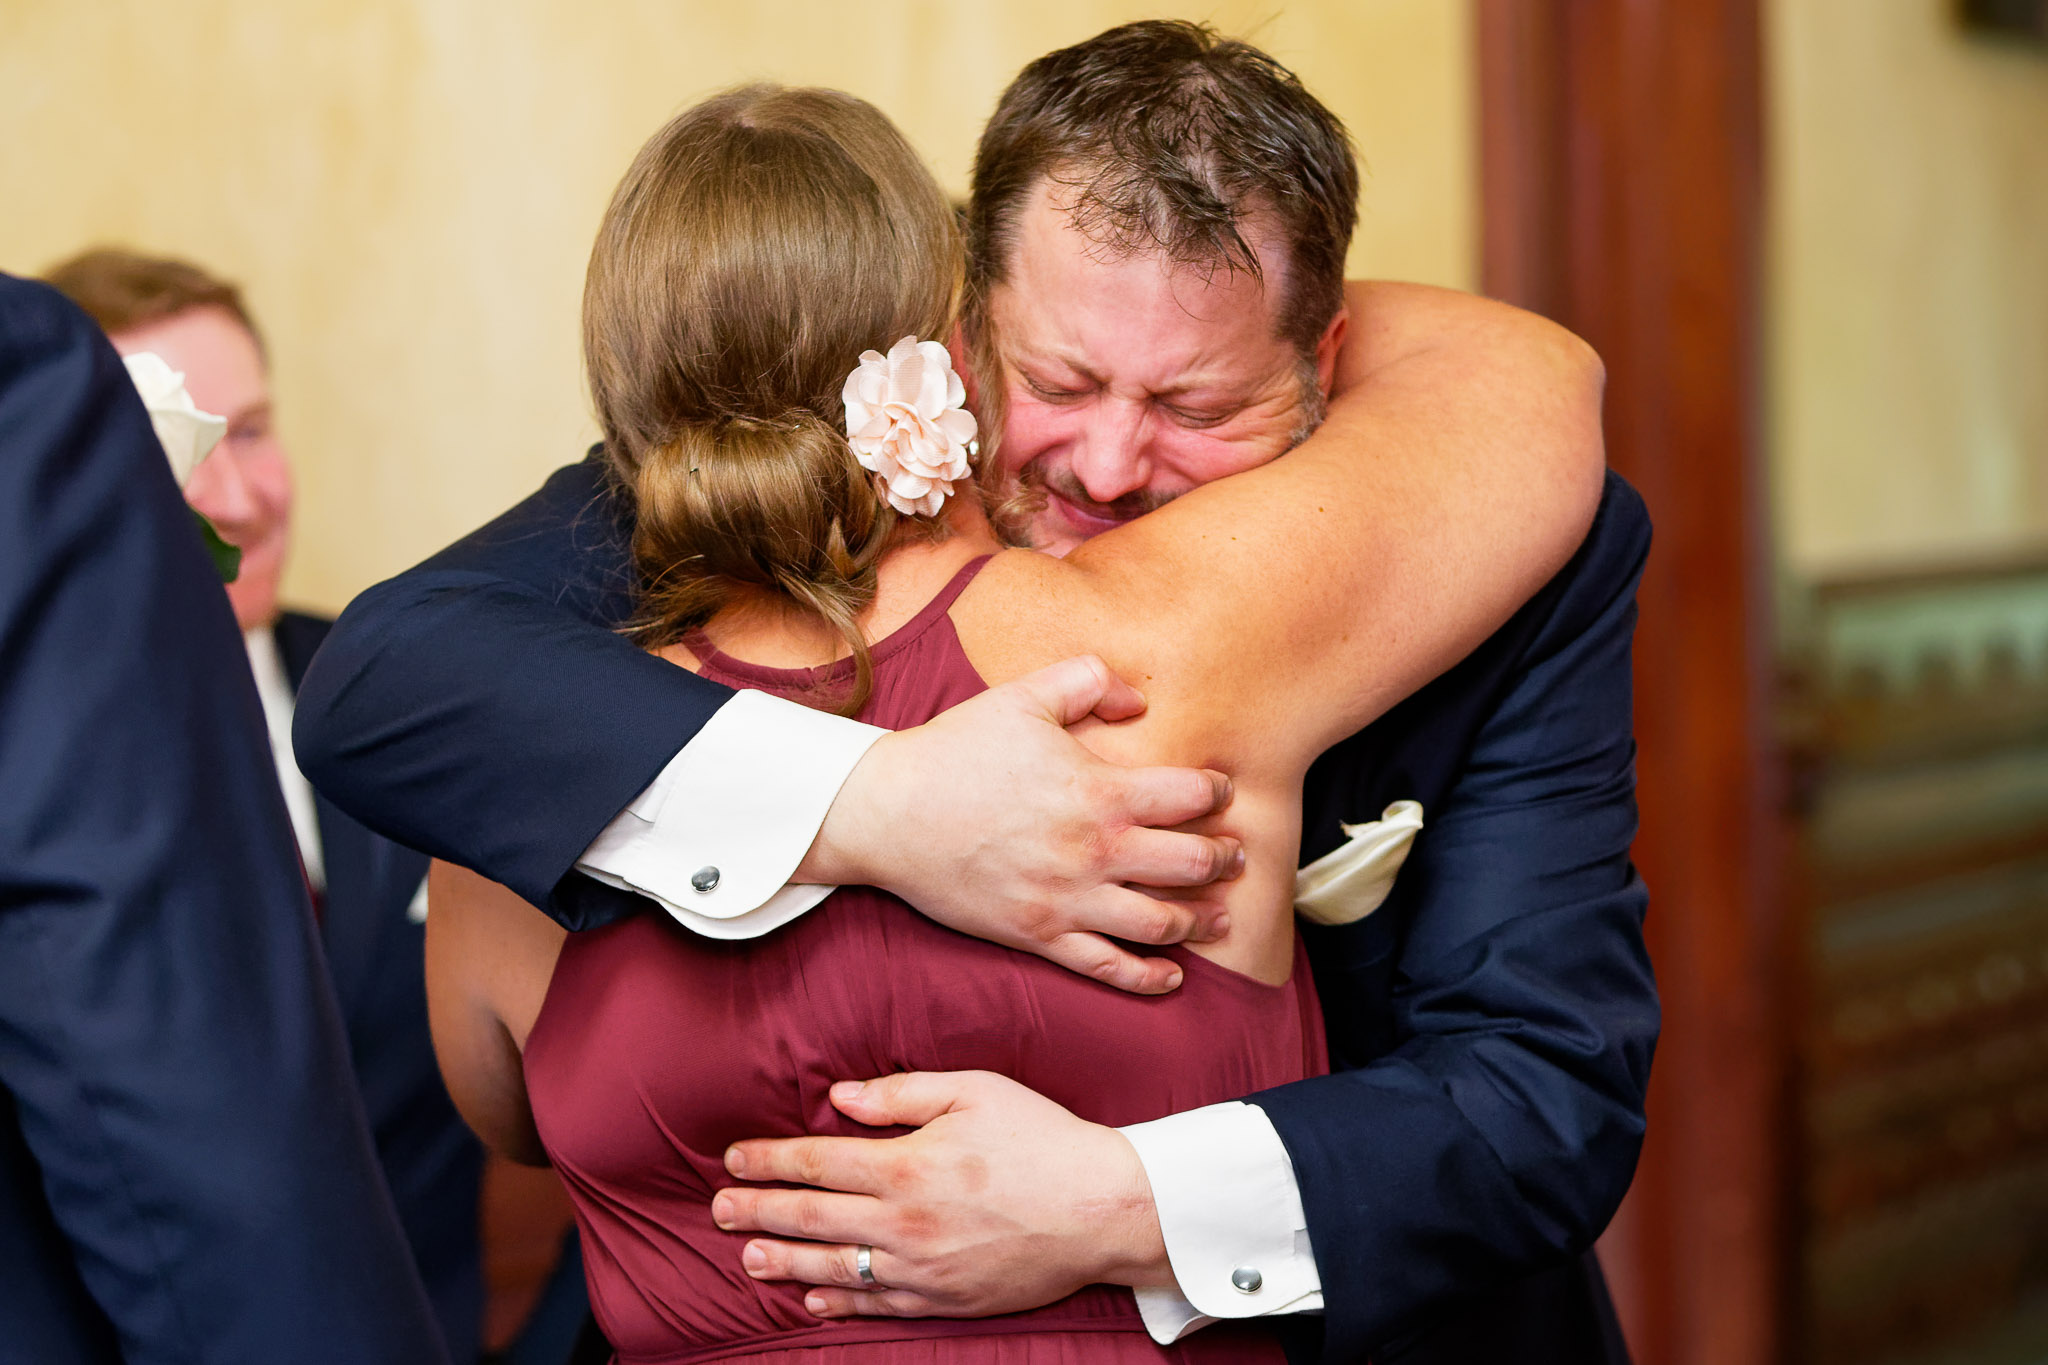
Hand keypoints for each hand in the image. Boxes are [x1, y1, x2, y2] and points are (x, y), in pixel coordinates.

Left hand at [713, 1071, 1171, 1318]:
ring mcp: (922, 1267)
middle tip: (719, 1208)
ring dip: (783, 1260)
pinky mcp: (944, 1299)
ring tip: (747, 1255)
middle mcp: (905, 1221)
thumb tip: (840, 1098)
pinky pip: (877, 1304)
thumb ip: (902, 1094)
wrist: (1103, 1208)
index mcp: (908, 1164)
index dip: (769, 1161)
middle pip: (812, 1217)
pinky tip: (811, 1296)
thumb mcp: (976, 1091)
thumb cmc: (1043, 1139)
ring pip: (834, 1266)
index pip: (818, 1162)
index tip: (735, 1158)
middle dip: (758, 1211)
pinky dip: (838, 1302)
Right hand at [801, 656, 1240, 994]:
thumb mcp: (1022, 696)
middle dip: (1224, 859)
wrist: (887, 812)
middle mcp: (1094, 852)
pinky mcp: (1039, 935)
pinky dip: (1149, 976)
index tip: (1221, 791)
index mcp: (1098, 791)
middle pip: (1191, 864)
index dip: (1216, 791)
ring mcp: (1069, 900)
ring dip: (1200, 919)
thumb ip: (1089, 681)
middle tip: (1235, 855)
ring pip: (1161, 923)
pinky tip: (1171, 974)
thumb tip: (1138, 702)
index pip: (1189, 796)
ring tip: (1217, 914)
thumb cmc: (955, 750)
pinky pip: (1108, 968)